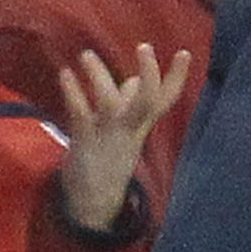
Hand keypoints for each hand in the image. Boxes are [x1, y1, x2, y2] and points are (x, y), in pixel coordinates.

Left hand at [53, 42, 192, 233]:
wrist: (93, 205)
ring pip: (111, 105)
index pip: (165, 101)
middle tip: (144, 46)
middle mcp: (129, 130)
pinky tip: (65, 74)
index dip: (176, 78)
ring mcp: (108, 136)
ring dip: (99, 77)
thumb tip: (132, 81)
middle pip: (147, 102)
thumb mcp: (126, 133)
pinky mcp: (86, 142)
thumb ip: (130, 105)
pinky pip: (80, 115)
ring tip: (86, 55)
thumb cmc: (108, 160)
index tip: (185, 53)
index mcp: (141, 127)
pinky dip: (72, 94)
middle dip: (149, 74)